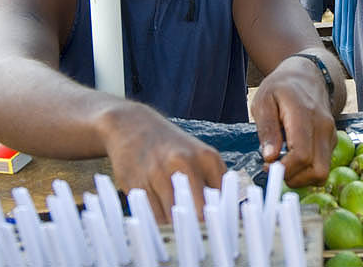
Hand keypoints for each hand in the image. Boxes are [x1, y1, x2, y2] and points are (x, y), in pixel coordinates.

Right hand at [101, 102, 226, 222]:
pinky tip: (164, 223)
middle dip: (201, 227)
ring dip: (179, 228)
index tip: (221, 229)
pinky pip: (152, 215)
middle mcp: (184, 163)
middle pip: (199, 210)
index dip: (222, 218)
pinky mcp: (137, 183)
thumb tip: (229, 215)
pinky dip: (159, 224)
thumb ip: (214, 182)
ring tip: (183, 232)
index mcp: (207, 158)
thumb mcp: (200, 156)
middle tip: (202, 236)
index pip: (222, 198)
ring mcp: (159, 173)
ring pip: (174, 216)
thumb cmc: (173, 146)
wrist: (134, 125)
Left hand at [251, 56, 336, 186]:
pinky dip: (308, 170)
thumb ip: (267, 129)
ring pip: (323, 172)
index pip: (302, 154)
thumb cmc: (281, 88)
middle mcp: (323, 126)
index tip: (267, 167)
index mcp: (304, 115)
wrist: (307, 75)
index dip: (284, 169)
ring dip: (302, 177)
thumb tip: (270, 157)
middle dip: (295, 179)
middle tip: (276, 170)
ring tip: (284, 165)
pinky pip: (324, 165)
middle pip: (318, 169)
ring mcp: (331, 134)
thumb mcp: (263, 102)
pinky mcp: (332, 140)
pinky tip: (293, 159)